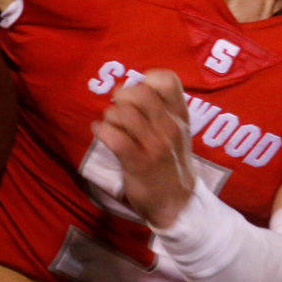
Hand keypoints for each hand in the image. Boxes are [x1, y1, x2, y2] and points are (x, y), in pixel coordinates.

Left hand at [91, 69, 194, 228]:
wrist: (178, 203)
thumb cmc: (173, 163)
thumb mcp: (178, 132)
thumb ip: (164, 109)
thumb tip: (133, 85)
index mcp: (180, 117)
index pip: (168, 80)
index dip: (147, 78)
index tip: (139, 89)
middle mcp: (169, 127)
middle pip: (140, 92)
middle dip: (122, 96)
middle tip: (119, 106)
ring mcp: (154, 145)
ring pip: (123, 113)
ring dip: (110, 116)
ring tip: (111, 124)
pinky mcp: (137, 163)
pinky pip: (113, 137)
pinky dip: (101, 130)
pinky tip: (100, 132)